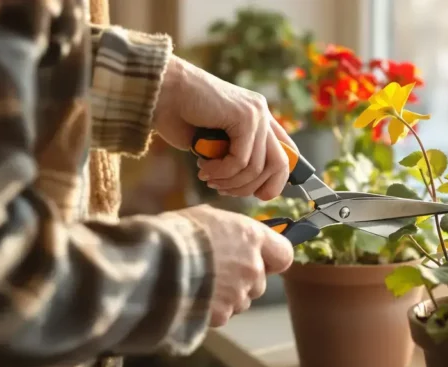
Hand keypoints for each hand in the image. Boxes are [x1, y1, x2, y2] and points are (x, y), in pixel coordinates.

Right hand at [152, 55, 296, 199]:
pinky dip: (222, 172)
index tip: (257, 194)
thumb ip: (236, 156)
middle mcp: (262, 113)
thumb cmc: (180, 117)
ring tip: (210, 179)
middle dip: (253, 187)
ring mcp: (256, 113)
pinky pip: (241, 160)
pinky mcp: (245, 116)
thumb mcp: (215, 143)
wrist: (160, 91)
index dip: (276, 181)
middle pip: (280, 165)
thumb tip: (254, 186)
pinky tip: (205, 168)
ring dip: (230, 182)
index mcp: (259, 118)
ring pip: (256, 167)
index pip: (286, 155)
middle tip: (225, 190)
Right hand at [175, 205, 293, 326]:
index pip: (284, 255)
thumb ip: (229, 232)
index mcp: (252, 238)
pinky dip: (209, 311)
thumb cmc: (177, 234)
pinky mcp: (222, 315)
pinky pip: (221, 315)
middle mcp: (253, 268)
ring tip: (197, 285)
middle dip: (242, 281)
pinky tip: (190, 298)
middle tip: (214, 273)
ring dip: (226, 297)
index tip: (260, 259)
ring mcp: (239, 294)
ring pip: (240, 301)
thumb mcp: (206, 218)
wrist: (154, 263)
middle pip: (259, 282)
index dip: (273, 259)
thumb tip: (230, 236)